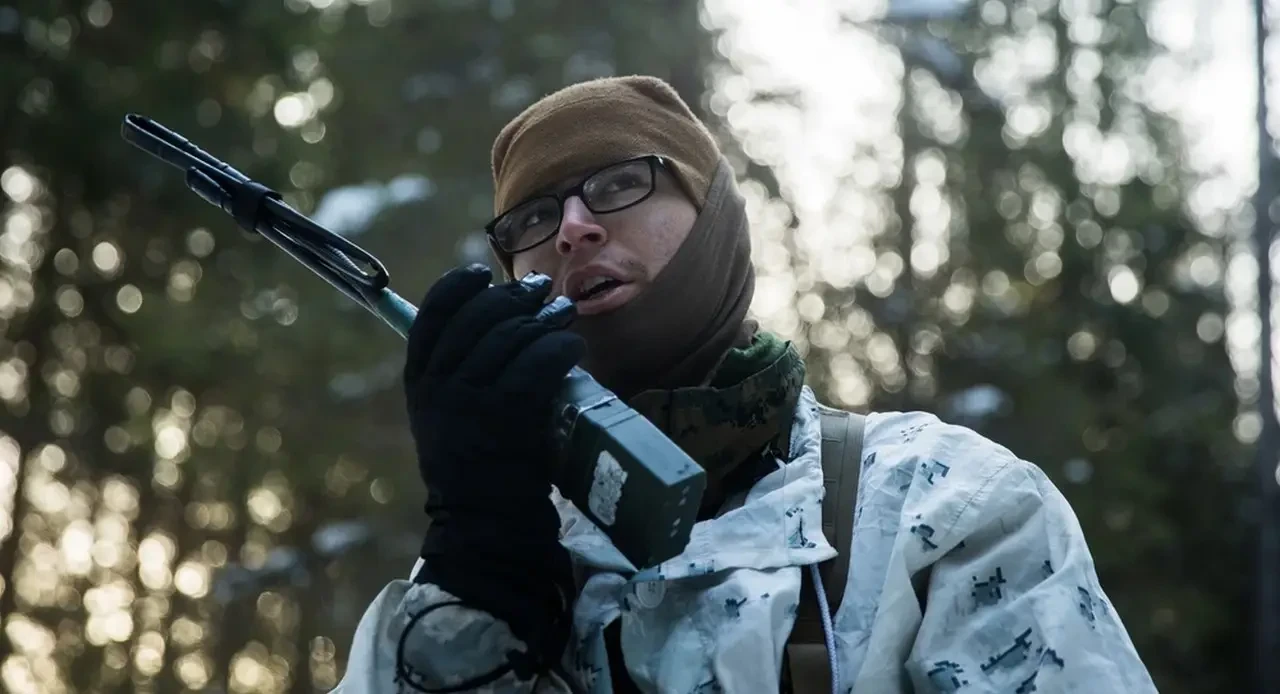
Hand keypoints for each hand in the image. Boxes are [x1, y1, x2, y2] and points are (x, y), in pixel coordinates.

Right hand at [403, 263, 582, 653]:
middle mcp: (441, 385)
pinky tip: (571, 344)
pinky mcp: (510, 413)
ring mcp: (474, 399)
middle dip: (513, 297)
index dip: (459, 286)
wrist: (485, 519)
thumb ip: (454, 369)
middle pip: (478, 317)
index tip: (482, 273)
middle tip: (539, 292)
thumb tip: (492, 313)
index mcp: (419, 381)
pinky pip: (540, 360)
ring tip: (563, 314)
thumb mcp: (442, 414)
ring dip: (545, 318)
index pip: (432, 313)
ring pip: (513, 336)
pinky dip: (560, 345)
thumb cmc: (473, 462)